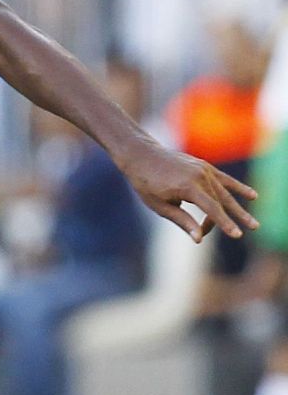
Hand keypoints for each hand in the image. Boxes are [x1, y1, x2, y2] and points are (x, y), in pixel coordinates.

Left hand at [118, 141, 257, 241]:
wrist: (142, 156)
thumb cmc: (146, 184)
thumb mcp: (160, 206)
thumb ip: (182, 221)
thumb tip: (199, 238)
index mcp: (188, 187)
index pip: (211, 209)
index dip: (224, 223)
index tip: (237, 235)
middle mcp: (200, 177)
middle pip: (220, 202)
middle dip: (232, 218)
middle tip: (249, 231)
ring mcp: (204, 170)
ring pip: (224, 193)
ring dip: (237, 208)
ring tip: (253, 222)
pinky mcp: (204, 166)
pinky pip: (224, 179)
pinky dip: (237, 188)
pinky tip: (252, 196)